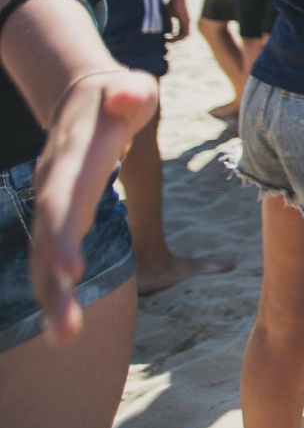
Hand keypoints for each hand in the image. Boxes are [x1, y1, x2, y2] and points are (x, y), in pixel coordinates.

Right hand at [30, 69, 157, 344]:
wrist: (85, 98)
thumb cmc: (121, 96)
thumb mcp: (133, 89)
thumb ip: (133, 93)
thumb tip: (131, 96)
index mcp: (74, 158)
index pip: (61, 198)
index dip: (60, 235)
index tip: (71, 272)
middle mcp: (57, 184)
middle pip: (49, 236)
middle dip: (53, 281)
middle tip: (65, 327)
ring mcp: (56, 201)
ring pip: (45, 253)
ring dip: (52, 296)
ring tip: (64, 338)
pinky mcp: (64, 215)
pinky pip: (53, 256)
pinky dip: (56, 287)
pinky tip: (65, 323)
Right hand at [165, 0, 189, 41]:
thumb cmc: (171, 4)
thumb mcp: (169, 16)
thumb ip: (170, 25)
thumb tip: (170, 32)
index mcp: (183, 21)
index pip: (181, 33)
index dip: (174, 37)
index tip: (165, 38)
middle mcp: (187, 23)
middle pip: (184, 36)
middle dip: (176, 40)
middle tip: (167, 41)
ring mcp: (188, 22)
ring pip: (186, 36)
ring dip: (177, 40)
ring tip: (168, 39)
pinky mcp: (187, 22)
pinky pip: (185, 34)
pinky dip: (178, 37)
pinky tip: (171, 37)